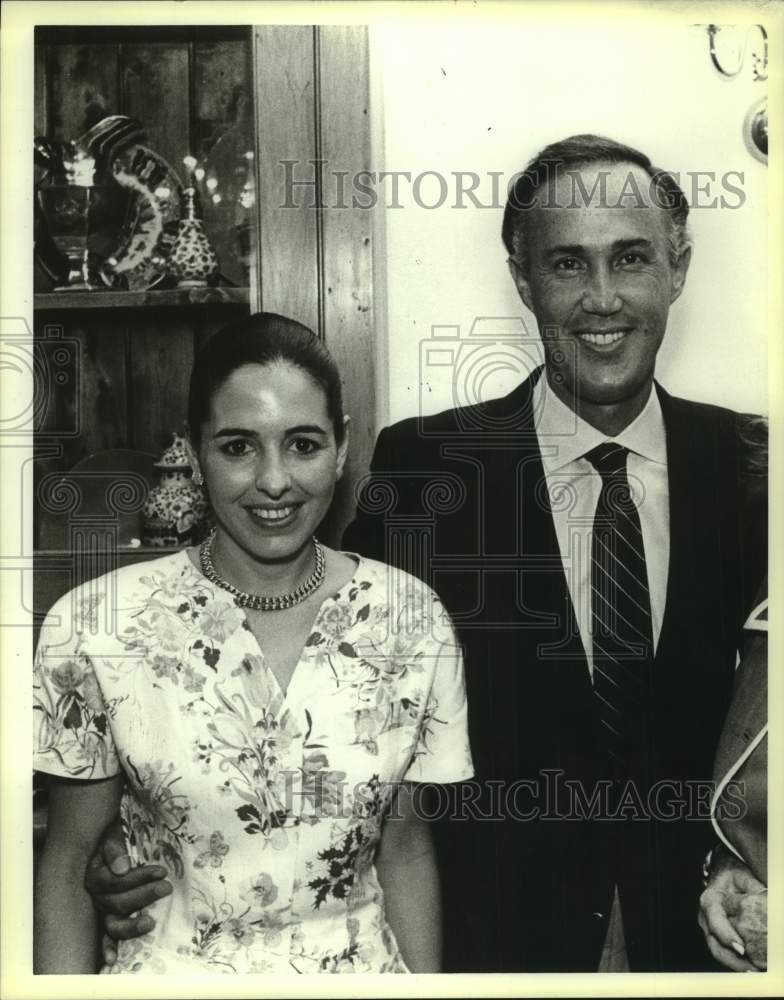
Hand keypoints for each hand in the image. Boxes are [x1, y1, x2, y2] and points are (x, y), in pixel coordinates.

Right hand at [83, 817, 172, 965]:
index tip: (162, 871)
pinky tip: (113, 960)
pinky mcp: (110, 919)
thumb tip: (122, 868)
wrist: (114, 839)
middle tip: (167, 887)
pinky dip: (107, 948)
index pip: (115, 882)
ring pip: (112, 923)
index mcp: (96, 873)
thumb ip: (116, 847)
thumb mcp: (116, 833)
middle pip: (116, 902)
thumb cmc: (118, 836)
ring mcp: (103, 909)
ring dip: (131, 925)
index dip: (138, 878)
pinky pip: (106, 937)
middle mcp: (97, 894)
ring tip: (151, 922)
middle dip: (143, 895)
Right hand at [698, 847, 765, 970]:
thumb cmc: (734, 875)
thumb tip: (768, 904)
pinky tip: (751, 968)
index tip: (742, 948)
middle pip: (714, 943)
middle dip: (732, 959)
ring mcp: (709, 928)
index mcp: (710, 900)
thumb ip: (754, 890)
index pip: (715, 920)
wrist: (722, 873)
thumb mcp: (744, 877)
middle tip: (753, 969)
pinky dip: (735, 962)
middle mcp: (705, 917)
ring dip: (734, 965)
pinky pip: (723, 952)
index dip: (727, 935)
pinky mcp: (715, 936)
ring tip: (754, 972)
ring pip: (717, 951)